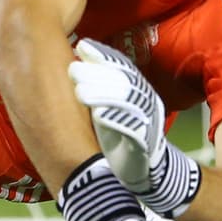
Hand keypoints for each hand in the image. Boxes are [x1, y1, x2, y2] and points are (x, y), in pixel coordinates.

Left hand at [69, 38, 200, 217]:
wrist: (147, 173)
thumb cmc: (121, 138)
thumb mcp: (111, 108)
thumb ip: (101, 86)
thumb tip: (77, 58)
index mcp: (139, 91)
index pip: (122, 66)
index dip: (102, 55)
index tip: (82, 47)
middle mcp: (146, 102)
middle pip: (123, 80)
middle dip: (97, 72)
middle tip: (73, 68)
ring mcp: (147, 121)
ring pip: (127, 101)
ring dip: (102, 93)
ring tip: (80, 91)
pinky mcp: (143, 143)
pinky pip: (130, 128)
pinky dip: (113, 119)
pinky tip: (97, 114)